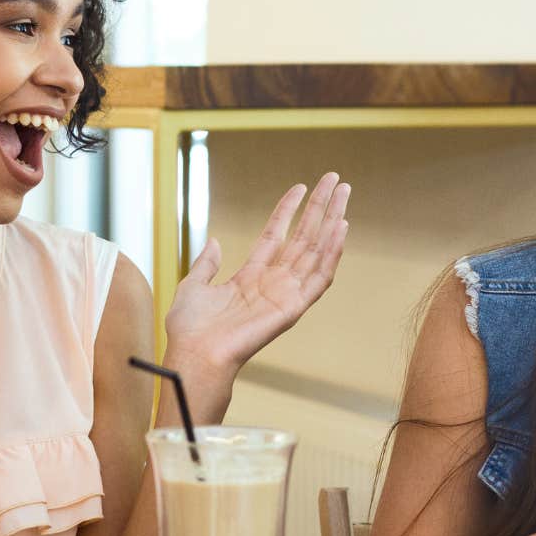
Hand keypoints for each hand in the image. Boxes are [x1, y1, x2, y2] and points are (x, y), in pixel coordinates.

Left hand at [162, 172, 349, 383]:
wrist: (195, 354)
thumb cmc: (190, 329)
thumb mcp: (193, 286)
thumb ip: (206, 263)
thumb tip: (213, 241)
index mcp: (251, 276)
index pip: (276, 234)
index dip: (288, 209)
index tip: (299, 186)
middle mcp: (273, 282)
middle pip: (303, 237)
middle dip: (320, 208)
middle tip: (335, 180)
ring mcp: (286, 294)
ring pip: (317, 250)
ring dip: (332, 221)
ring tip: (344, 193)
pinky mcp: (294, 307)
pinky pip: (319, 277)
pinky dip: (332, 253)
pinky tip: (341, 228)